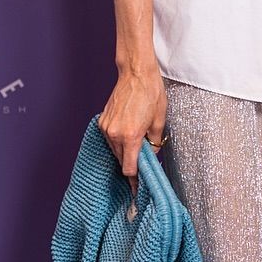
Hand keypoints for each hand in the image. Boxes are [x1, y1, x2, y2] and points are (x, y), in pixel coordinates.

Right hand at [98, 68, 168, 193]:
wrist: (136, 73)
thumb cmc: (150, 93)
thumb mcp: (159, 121)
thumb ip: (155, 142)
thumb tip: (152, 154)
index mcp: (131, 136)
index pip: (129, 168)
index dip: (135, 180)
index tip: (138, 188)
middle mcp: (115, 134)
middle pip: (121, 161)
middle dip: (131, 165)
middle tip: (143, 167)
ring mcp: (106, 127)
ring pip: (115, 150)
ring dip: (125, 152)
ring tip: (138, 146)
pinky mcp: (102, 121)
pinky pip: (110, 139)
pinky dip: (119, 142)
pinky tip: (128, 135)